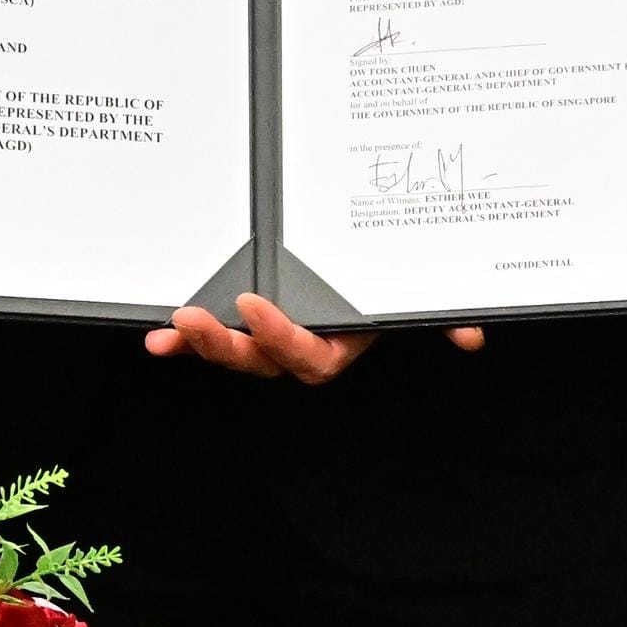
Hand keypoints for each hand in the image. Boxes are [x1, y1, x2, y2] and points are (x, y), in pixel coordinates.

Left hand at [143, 291, 480, 383]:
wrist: (368, 265)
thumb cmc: (388, 278)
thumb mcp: (416, 292)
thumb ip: (442, 315)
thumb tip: (470, 336)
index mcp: (336, 344)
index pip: (308, 357)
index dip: (280, 338)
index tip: (255, 302)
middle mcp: (298, 346)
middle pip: (260, 361)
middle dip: (225, 346)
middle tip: (192, 319)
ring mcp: (266, 336)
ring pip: (232, 351)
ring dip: (198, 344)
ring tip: (170, 328)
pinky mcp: (242, 320)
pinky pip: (211, 335)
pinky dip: (182, 341)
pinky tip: (156, 338)